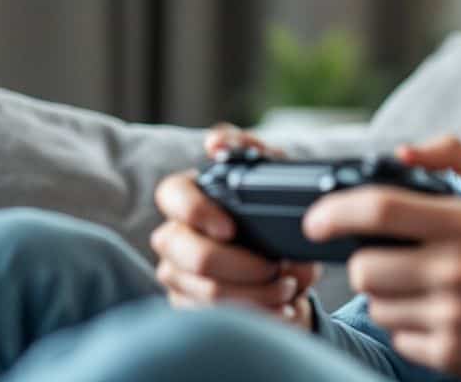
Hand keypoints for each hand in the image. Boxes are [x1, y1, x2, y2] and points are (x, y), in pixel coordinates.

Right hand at [150, 124, 321, 327]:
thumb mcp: (271, 177)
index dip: (197, 210)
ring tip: (288, 289)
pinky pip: (217, 318)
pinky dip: (257, 315)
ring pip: (210, 292)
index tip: (231, 228)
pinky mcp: (188, 306)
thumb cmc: (269, 212)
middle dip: (245, 266)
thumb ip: (248, 149)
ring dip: (259, 294)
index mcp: (188, 198)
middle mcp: (174, 237)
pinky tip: (281, 310)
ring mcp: (177, 274)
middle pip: (194, 255)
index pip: (172, 194)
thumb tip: (214, 143)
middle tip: (280, 269)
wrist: (283, 263)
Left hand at [303, 136, 460, 381]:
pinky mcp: (449, 353)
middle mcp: (459, 270)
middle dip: (368, 261)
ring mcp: (453, 316)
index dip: (335, 211)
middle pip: (364, 267)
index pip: (381, 210)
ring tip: (425, 287)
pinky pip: (395, 336)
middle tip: (395, 258)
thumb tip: (402, 151)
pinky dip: (408, 325)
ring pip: (374, 304)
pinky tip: (440, 314)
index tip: (316, 219)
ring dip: (388, 295)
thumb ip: (455, 155)